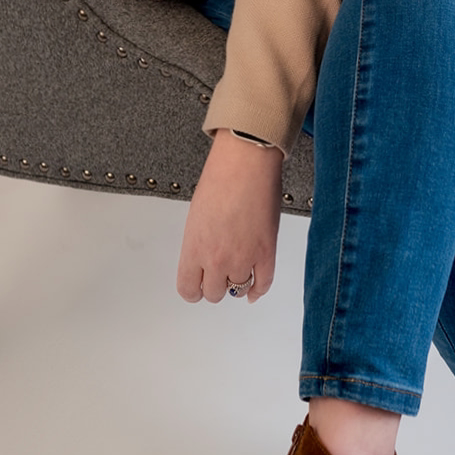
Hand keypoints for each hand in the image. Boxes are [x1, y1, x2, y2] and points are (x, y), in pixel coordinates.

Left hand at [176, 129, 283, 303]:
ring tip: (237, 272)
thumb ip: (199, 242)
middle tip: (219, 274)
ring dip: (237, 283)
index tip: (197, 286)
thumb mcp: (196, 215)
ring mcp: (243, 258)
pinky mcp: (266, 252)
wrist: (246, 161)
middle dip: (215, 284)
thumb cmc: (220, 177)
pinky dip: (258, 290)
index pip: (188, 289)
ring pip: (238, 290)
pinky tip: (254, 290)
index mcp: (194, 248)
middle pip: (214, 294)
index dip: (193, 290)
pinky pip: (263, 284)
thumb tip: (205, 258)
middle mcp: (217, 258)